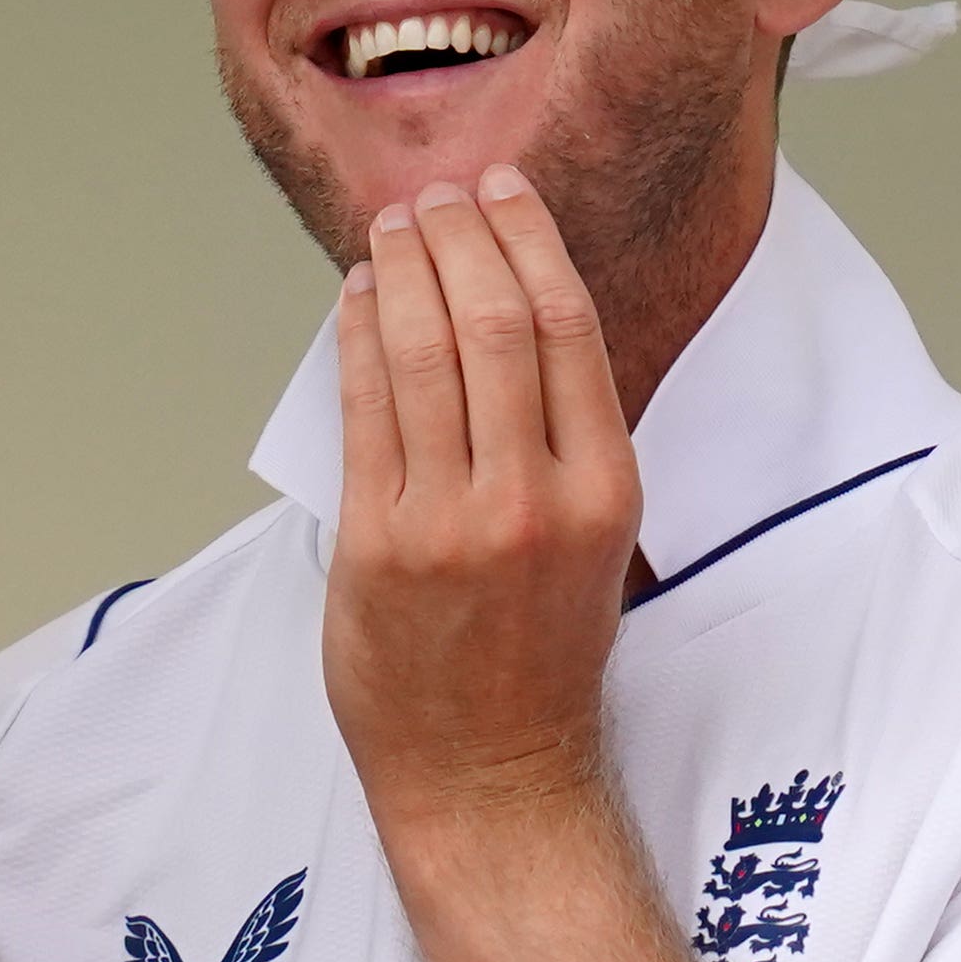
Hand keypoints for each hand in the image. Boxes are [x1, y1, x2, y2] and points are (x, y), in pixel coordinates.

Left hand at [322, 170, 636, 836]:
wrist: (492, 771)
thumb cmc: (539, 656)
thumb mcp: (592, 541)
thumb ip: (561, 438)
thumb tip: (505, 312)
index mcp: (606, 490)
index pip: (567, 326)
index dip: (527, 239)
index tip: (500, 190)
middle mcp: (536, 500)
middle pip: (494, 321)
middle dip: (457, 238)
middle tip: (433, 196)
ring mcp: (453, 523)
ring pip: (424, 354)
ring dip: (400, 274)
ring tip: (388, 231)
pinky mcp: (379, 546)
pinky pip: (364, 412)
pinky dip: (355, 341)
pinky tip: (353, 302)